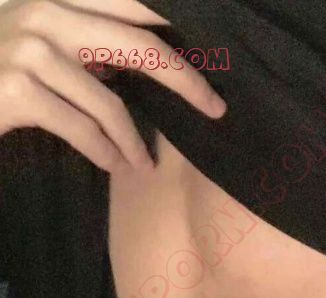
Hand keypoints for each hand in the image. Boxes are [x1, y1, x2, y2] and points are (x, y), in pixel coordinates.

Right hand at [0, 0, 226, 172]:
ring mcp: (29, 50)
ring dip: (134, 141)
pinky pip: (83, 129)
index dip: (176, 19)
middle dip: (186, 79)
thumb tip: (142, 65)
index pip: (133, 2)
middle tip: (215, 107)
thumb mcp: (39, 40)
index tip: (216, 45)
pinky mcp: (17, 90)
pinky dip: (106, 152)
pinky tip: (116, 164)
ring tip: (144, 163)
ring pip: (110, 102)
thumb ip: (86, 43)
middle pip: (140, 45)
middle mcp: (45, 13)